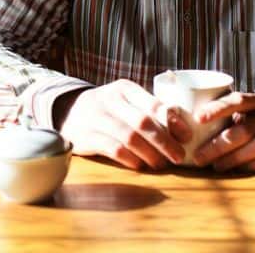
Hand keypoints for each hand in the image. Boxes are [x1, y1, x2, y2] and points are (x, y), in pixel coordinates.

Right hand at [55, 80, 190, 170]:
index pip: (153, 103)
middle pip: (143, 122)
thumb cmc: (108, 110)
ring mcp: (96, 118)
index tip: (187, 136)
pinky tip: (140, 165)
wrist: (68, 112)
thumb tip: (182, 130)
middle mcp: (110, 100)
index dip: (173, 122)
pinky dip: (130, 159)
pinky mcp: (86, 136)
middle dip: (165, 142)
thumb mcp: (126, 102)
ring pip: (129, 137)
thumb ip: (150, 111)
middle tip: (178, 156)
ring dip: (150, 153)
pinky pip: (113, 149)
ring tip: (161, 164)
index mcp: (125, 89)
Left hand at [190, 89, 254, 172]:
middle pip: (244, 129)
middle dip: (218, 145)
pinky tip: (239, 171)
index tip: (198, 118)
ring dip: (234, 158)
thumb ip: (238, 110)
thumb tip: (200, 122)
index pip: (238, 100)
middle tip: (199, 157)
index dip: (218, 108)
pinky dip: (254, 166)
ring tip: (216, 167)